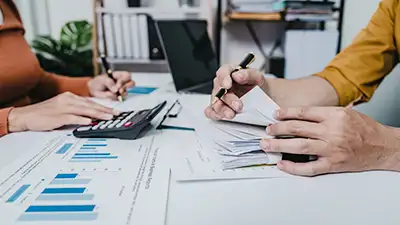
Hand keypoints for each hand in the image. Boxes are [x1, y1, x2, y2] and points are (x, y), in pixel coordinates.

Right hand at [8, 92, 119, 131]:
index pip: (91, 102)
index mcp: (70, 97)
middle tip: (116, 114)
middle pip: (91, 105)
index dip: (103, 107)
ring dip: (98, 114)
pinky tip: (90, 122)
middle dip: (105, 110)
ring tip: (108, 118)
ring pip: (85, 110)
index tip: (114, 111)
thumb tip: (91, 116)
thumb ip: (76, 110)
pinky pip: (73, 118)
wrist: (26, 115)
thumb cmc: (45, 113)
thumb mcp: (62, 107)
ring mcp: (63, 107)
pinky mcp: (58, 116)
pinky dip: (82, 119)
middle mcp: (68, 100)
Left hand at [88, 71, 134, 99]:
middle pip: (131, 83)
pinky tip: (113, 97)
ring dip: (122, 93)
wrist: (93, 89)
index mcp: (118, 75)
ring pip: (127, 91)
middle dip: (126, 87)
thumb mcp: (102, 79)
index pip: (127, 75)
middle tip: (120, 91)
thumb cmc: (98, 82)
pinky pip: (122, 98)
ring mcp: (121, 90)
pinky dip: (118, 98)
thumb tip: (115, 89)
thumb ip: (109, 82)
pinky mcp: (119, 96)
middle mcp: (121, 82)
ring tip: (116, 94)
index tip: (118, 85)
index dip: (124, 80)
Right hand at [204, 64, 264, 119]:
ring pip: (215, 102)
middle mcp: (222, 85)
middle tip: (238, 105)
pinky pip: (210, 111)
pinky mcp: (218, 109)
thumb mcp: (258, 77)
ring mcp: (219, 97)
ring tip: (232, 114)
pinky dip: (214, 114)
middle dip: (228, 99)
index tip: (228, 85)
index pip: (223, 72)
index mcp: (230, 74)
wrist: (262, 98)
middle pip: (219, 90)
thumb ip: (249, 74)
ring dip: (222, 109)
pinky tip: (221, 117)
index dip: (224, 78)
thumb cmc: (257, 86)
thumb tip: (238, 75)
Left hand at [260, 107, 399, 175]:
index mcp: (334, 115)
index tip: (276, 115)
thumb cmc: (364, 129)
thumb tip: (297, 115)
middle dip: (278, 129)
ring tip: (267, 144)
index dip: (286, 113)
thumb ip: (323, 113)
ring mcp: (331, 149)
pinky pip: (309, 167)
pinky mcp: (333, 164)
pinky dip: (293, 167)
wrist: (383, 146)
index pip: (304, 112)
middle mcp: (332, 131)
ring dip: (279, 145)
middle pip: (297, 128)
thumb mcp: (345, 113)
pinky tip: (282, 164)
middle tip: (267, 130)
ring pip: (299, 146)